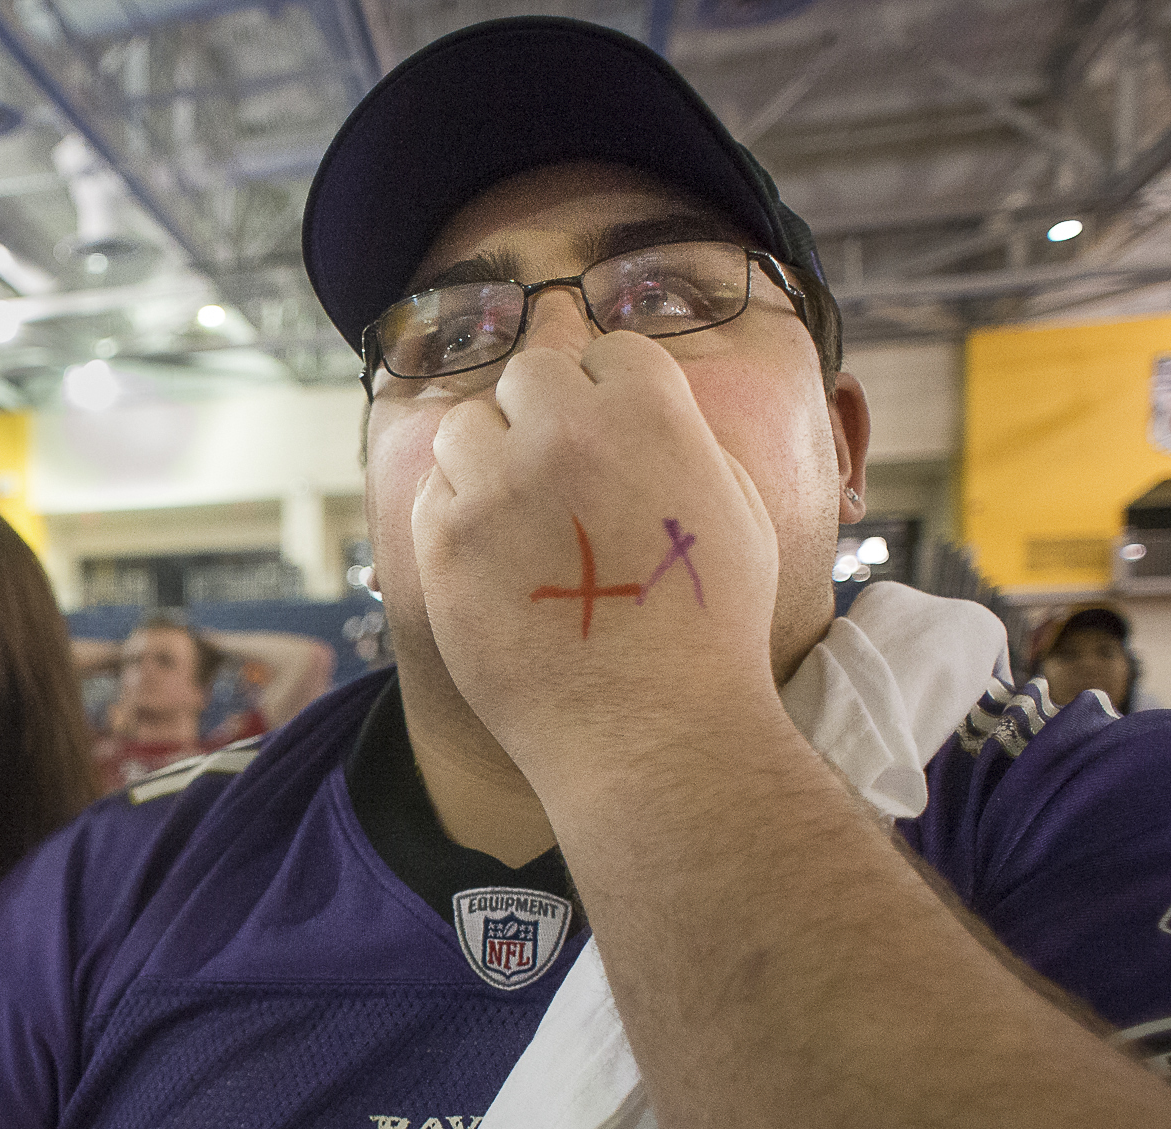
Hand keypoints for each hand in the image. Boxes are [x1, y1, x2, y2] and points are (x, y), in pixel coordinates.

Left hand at [412, 332, 780, 785]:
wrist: (649, 734)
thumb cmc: (708, 633)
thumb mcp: (737, 511)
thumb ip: (685, 441)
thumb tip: (639, 410)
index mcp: (648, 412)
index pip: (607, 351)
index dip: (611, 394)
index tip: (611, 441)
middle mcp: (563, 435)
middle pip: (529, 375)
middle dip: (544, 415)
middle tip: (560, 477)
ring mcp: (495, 488)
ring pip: (465, 425)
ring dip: (488, 457)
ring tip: (519, 517)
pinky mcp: (443, 543)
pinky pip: (433, 492)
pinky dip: (456, 514)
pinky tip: (492, 559)